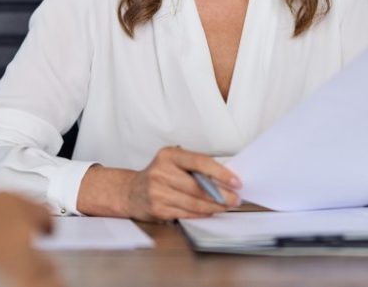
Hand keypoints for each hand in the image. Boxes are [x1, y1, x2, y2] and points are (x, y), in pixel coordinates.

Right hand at [125, 146, 240, 221]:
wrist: (131, 191)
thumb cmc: (159, 175)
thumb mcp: (173, 162)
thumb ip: (195, 167)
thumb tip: (225, 178)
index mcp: (169, 155)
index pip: (200, 162)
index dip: (221, 173)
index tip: (236, 182)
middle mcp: (161, 172)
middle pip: (198, 187)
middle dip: (222, 195)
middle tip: (236, 199)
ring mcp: (158, 192)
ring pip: (194, 203)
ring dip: (214, 207)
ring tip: (226, 206)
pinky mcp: (158, 209)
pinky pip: (186, 213)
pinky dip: (201, 214)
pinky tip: (210, 211)